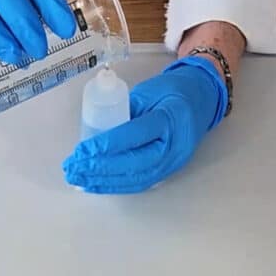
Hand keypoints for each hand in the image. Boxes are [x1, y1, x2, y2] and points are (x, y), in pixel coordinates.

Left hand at [62, 57, 229, 193]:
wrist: (202, 99)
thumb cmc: (174, 90)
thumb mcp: (148, 92)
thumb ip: (124, 112)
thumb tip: (97, 134)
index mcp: (171, 119)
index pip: (134, 136)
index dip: (106, 145)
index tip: (81, 150)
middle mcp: (175, 146)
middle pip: (133, 164)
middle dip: (99, 168)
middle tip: (73, 168)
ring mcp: (174, 162)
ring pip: (135, 178)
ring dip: (103, 182)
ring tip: (78, 179)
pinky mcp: (168, 170)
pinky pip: (140, 182)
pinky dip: (116, 185)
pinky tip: (96, 184)